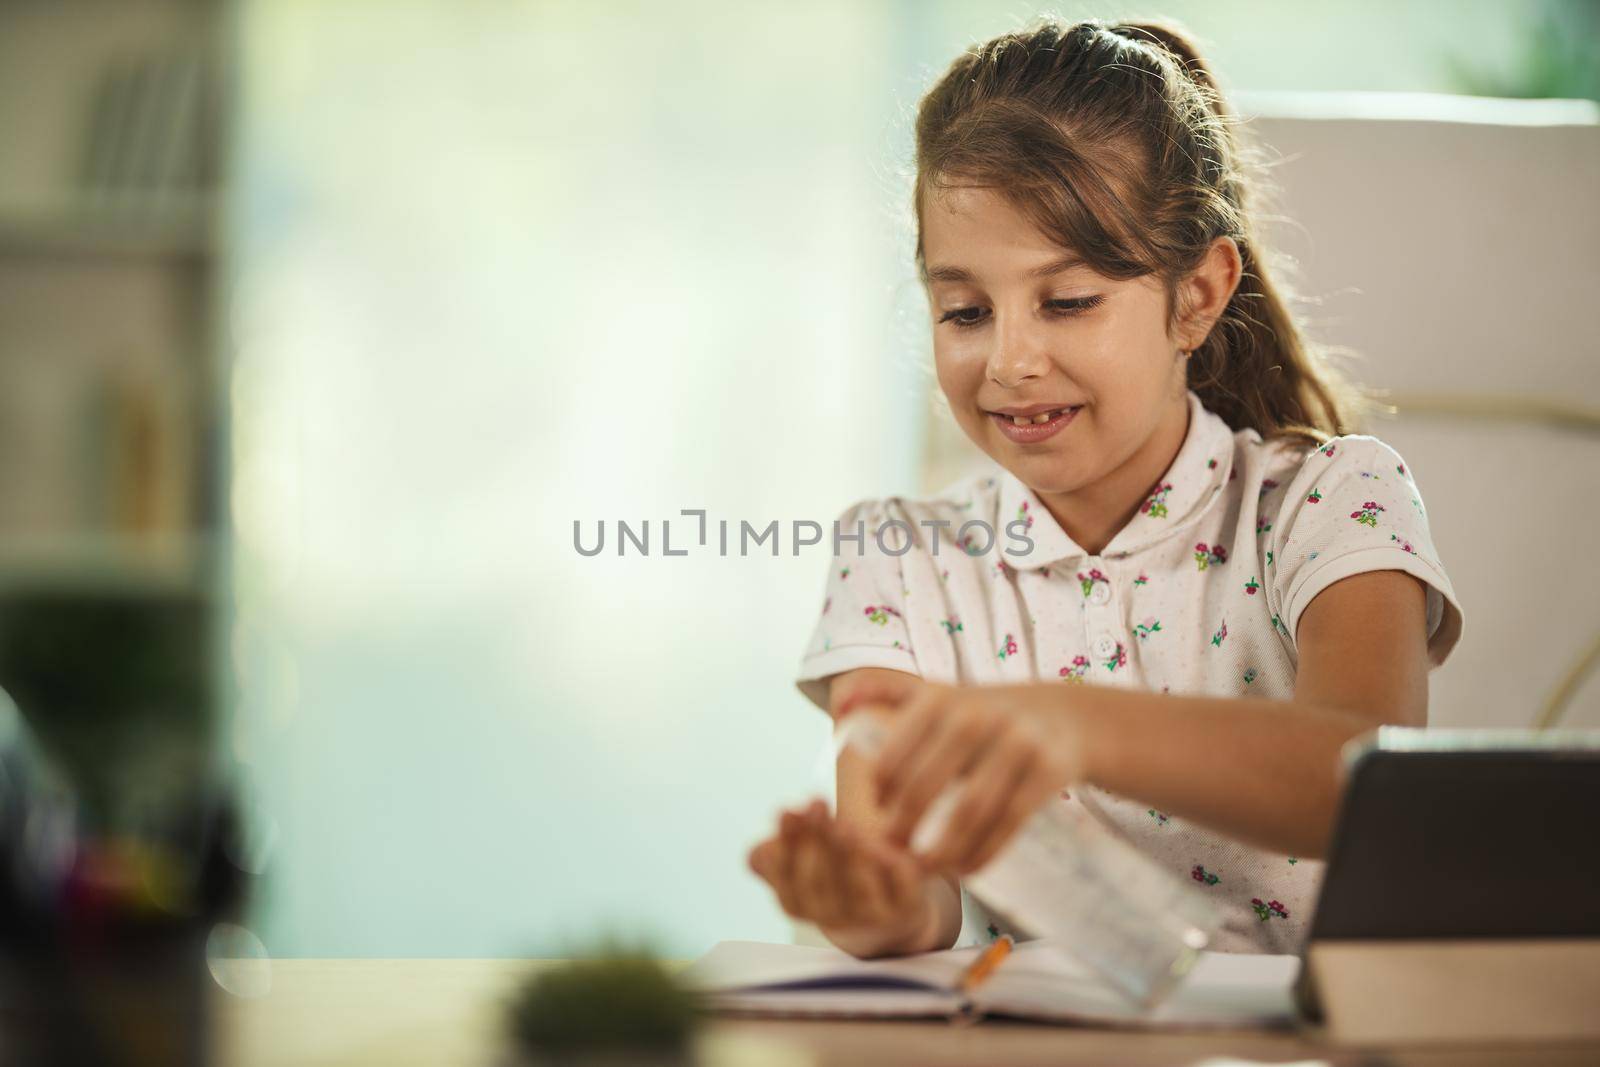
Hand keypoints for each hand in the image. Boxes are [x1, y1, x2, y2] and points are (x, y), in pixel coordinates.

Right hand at [746, 798, 931, 931]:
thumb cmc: (838, 865)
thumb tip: (777, 825)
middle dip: (815, 840)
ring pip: (856, 889)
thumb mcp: (808, 849)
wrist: (889, 906)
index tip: (787, 809)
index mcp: (799, 900)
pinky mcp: (907, 908)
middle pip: (816, 885)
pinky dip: (893, 865)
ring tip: (845, 823)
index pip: (782, 879)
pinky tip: (884, 839)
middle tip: (817, 802)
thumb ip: (788, 838)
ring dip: (848, 854)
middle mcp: (831, 916)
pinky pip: (900, 890)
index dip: (783, 845)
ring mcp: (870, 916)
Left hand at [844, 678, 1086, 876]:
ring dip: (942, 848)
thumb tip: (840, 704)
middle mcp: (978, 715)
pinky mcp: (1048, 770)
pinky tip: (966, 870)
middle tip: (892, 854)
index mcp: (942, 698)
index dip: (880, 793)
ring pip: (969, 810)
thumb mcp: (943, 694)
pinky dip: (984, 851)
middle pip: (927, 785)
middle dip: (903, 826)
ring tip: (924, 869)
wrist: (1068, 717)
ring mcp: (1017, 742)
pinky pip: (1008, 821)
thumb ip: (890, 695)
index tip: (875, 815)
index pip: (895, 752)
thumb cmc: (989, 712)